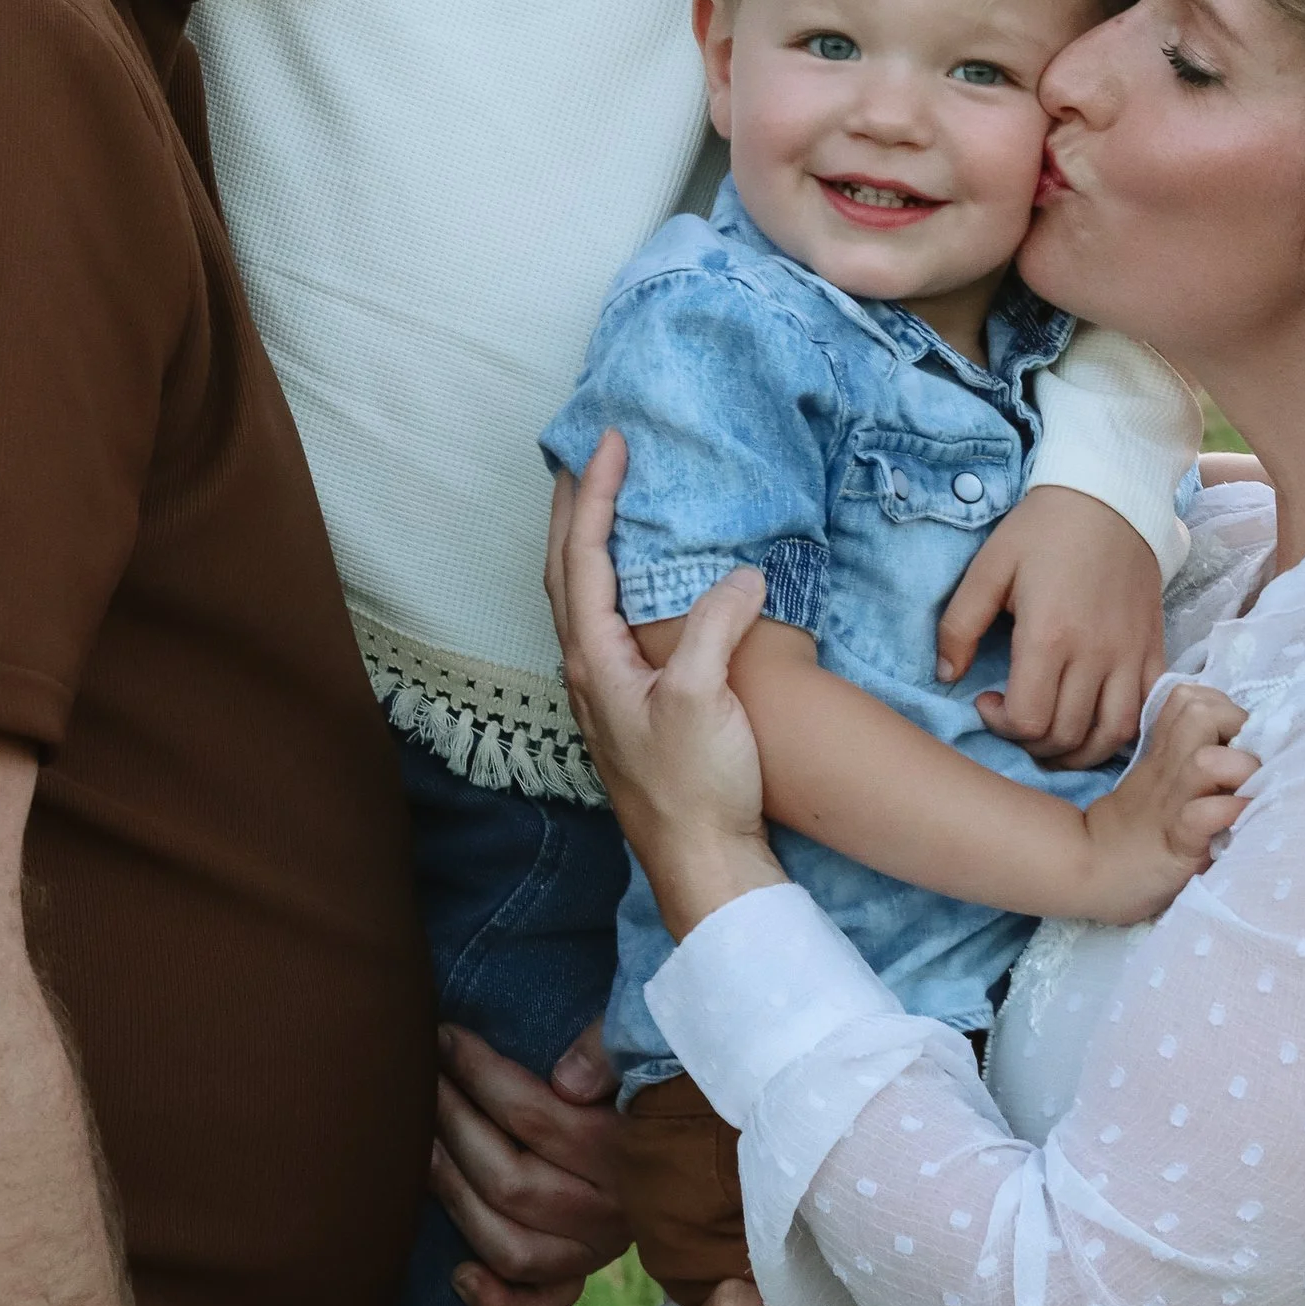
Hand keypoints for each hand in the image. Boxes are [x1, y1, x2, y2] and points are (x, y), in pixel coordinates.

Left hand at [434, 1019, 631, 1305]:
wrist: (701, 1149)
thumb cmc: (652, 1083)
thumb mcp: (642, 1051)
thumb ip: (609, 1049)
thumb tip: (566, 1079)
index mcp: (628, 1149)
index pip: (537, 1116)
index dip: (479, 1075)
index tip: (444, 1039)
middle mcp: (613, 1210)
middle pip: (511, 1182)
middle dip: (454, 1125)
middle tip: (423, 1082)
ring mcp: (596, 1251)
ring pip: (510, 1245)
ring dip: (454, 1196)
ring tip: (424, 1146)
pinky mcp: (583, 1276)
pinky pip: (538, 1305)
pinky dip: (496, 1300)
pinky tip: (458, 1274)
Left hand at [546, 434, 782, 942]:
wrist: (702, 862)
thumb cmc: (697, 787)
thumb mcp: (705, 699)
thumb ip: (715, 627)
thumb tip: (741, 574)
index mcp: (595, 658)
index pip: (583, 556)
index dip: (593, 495)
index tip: (609, 443)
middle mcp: (587, 670)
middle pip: (564, 569)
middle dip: (571, 508)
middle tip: (584, 454)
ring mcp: (604, 690)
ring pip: (579, 597)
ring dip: (584, 543)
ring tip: (600, 503)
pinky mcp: (628, 707)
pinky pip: (606, 622)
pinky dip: (610, 582)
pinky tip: (635, 584)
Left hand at [938, 486, 1165, 764]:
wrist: (1111, 498)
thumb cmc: (1042, 531)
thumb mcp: (987, 568)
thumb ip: (958, 625)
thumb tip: (945, 676)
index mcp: (1049, 635)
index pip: (1029, 720)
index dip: (1001, 726)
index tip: (987, 701)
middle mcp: (1095, 654)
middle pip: (1067, 736)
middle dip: (1032, 743)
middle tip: (1016, 718)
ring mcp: (1131, 655)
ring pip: (1113, 736)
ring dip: (1079, 751)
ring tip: (1054, 735)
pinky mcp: (1155, 649)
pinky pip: (1148, 712)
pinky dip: (1123, 732)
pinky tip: (1096, 723)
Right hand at [1073, 678, 1253, 922]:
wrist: (1087, 873)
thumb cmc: (1130, 832)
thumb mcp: (1152, 782)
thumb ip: (1182, 759)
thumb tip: (1234, 747)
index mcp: (1163, 753)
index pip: (1189, 699)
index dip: (1220, 707)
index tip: (1234, 736)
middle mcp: (1167, 769)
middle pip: (1199, 711)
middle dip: (1235, 725)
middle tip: (1246, 757)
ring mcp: (1171, 804)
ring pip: (1205, 759)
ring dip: (1237, 768)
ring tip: (1247, 788)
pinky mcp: (1176, 843)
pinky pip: (1204, 814)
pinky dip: (1230, 812)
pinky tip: (1238, 820)